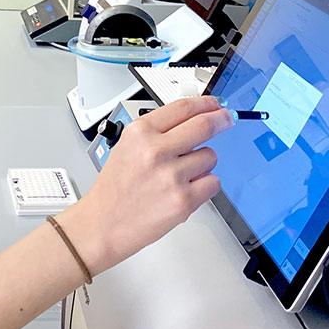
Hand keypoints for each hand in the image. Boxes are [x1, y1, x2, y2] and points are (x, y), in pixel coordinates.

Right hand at [64, 95, 234, 275]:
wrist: (103, 224)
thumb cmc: (114, 188)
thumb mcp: (127, 147)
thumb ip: (158, 132)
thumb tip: (193, 118)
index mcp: (139, 133)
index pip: (182, 108)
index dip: (205, 103)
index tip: (215, 104)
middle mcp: (155, 151)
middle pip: (204, 126)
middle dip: (221, 120)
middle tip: (226, 120)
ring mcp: (171, 176)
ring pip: (210, 156)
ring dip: (203, 162)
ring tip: (182, 173)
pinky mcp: (183, 201)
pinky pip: (213, 183)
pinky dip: (205, 185)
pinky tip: (186, 189)